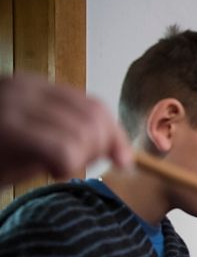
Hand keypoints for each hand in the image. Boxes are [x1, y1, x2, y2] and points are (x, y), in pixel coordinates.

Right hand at [0, 73, 131, 185]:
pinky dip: (67, 165)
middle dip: (98, 149)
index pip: (95, 106)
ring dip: (80, 159)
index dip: (116, 137)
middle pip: (94, 118)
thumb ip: (76, 135)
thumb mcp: (37, 137)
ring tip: (54, 166)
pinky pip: (64, 148)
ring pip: (84, 133)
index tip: (123, 161)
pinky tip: (50, 170)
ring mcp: (16, 105)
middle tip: (74, 164)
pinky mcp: (9, 128)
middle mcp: (26, 88)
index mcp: (36, 86)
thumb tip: (124, 155)